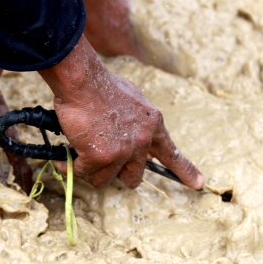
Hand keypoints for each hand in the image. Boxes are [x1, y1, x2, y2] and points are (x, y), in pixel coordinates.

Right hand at [39, 36, 202, 189]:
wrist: (83, 80)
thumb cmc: (101, 84)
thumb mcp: (133, 97)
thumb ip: (137, 120)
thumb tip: (131, 134)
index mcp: (152, 124)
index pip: (171, 153)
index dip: (184, 170)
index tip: (198, 183)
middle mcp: (141, 141)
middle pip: (134, 177)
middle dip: (118, 173)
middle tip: (103, 161)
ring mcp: (122, 151)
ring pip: (105, 179)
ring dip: (91, 169)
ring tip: (80, 150)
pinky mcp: (101, 157)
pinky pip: (84, 172)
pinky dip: (72, 166)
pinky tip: (65, 157)